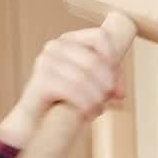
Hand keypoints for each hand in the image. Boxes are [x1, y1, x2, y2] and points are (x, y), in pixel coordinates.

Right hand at [0, 28, 125, 147]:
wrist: (36, 120)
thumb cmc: (66, 99)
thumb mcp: (91, 86)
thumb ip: (109, 82)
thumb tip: (120, 93)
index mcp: (69, 41)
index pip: (100, 37)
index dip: (113, 60)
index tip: (115, 83)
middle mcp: (55, 46)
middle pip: (94, 61)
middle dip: (106, 84)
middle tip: (105, 100)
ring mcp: (45, 61)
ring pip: (84, 77)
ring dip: (96, 98)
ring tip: (97, 110)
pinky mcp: (41, 80)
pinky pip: (72, 90)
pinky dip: (84, 104)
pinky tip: (86, 114)